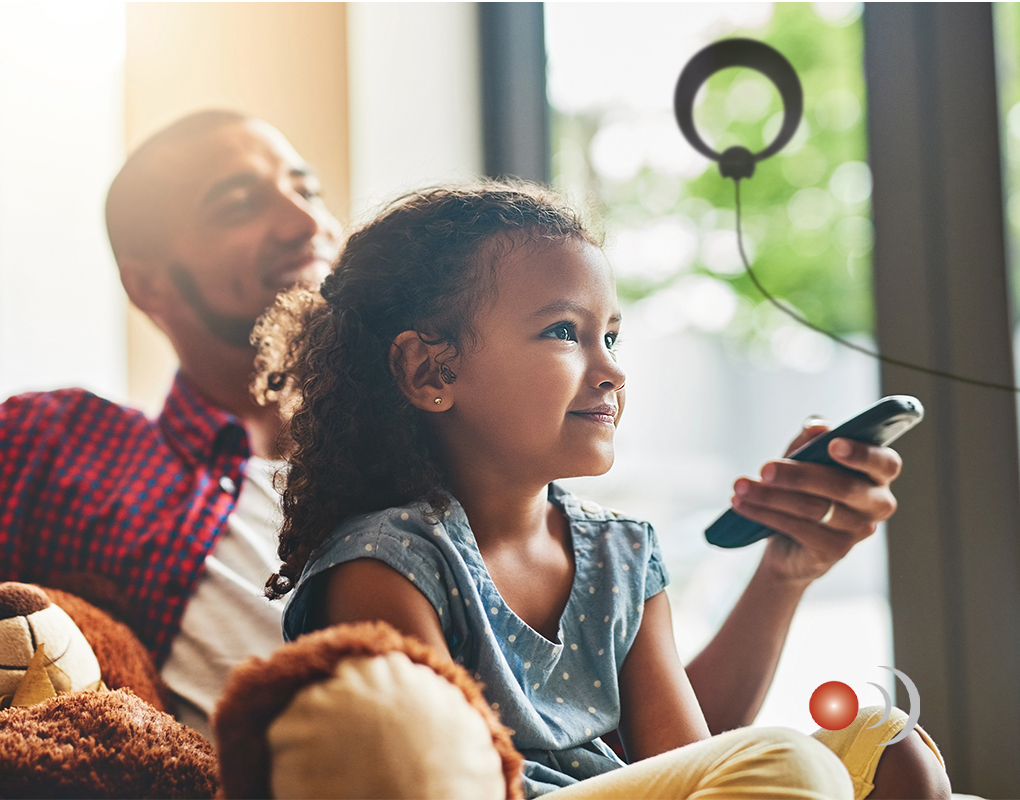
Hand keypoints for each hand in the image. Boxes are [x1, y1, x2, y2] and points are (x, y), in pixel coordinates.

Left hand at [729, 419, 902, 584]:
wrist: (790, 542)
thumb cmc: (804, 488)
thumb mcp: (805, 459)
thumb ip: (811, 441)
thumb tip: (816, 426)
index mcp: (878, 473)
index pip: (885, 463)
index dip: (861, 454)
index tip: (832, 444)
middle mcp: (878, 503)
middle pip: (841, 487)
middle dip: (798, 475)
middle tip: (764, 468)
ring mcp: (860, 531)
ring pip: (814, 508)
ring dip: (770, 496)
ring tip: (740, 486)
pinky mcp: (836, 551)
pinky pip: (799, 528)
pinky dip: (766, 514)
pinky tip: (741, 504)